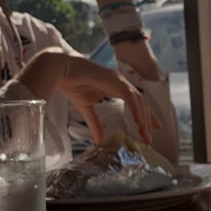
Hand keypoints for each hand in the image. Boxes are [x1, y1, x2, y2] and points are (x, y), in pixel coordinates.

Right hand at [17, 49, 157, 143]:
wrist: (59, 69)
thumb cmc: (71, 83)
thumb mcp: (86, 109)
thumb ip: (95, 124)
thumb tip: (100, 141)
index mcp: (116, 87)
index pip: (136, 103)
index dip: (145, 116)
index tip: (151, 129)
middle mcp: (120, 83)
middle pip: (141, 103)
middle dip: (147, 122)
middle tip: (149, 140)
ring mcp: (118, 80)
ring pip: (138, 101)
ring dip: (143, 119)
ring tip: (145, 135)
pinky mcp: (114, 79)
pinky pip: (130, 97)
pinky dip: (135, 110)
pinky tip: (138, 123)